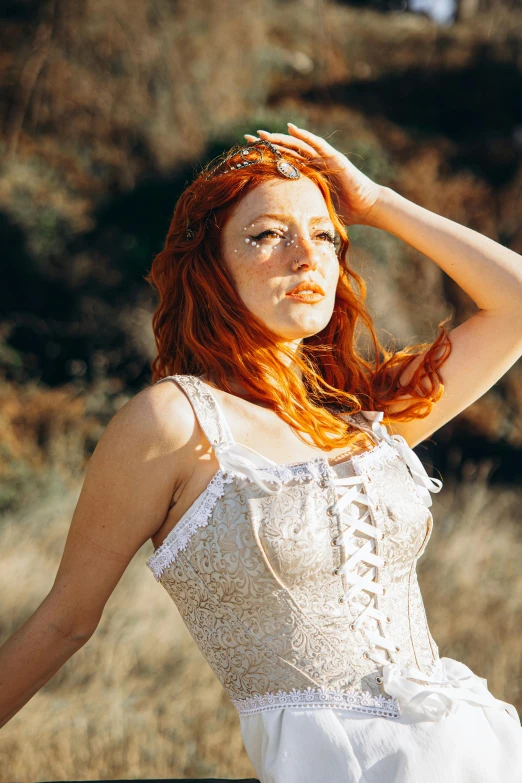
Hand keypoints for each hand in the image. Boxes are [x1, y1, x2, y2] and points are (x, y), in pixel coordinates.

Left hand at [244, 123, 383, 226]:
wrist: (366, 207)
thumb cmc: (342, 212)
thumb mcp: (314, 211)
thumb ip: (300, 212)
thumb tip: (280, 230)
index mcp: (306, 175)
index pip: (282, 163)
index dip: (266, 159)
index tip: (247, 156)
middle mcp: (313, 163)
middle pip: (286, 151)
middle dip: (267, 145)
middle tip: (248, 139)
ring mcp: (323, 158)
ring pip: (297, 145)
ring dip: (280, 138)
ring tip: (263, 134)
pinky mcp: (334, 157)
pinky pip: (317, 144)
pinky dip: (305, 136)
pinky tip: (292, 129)